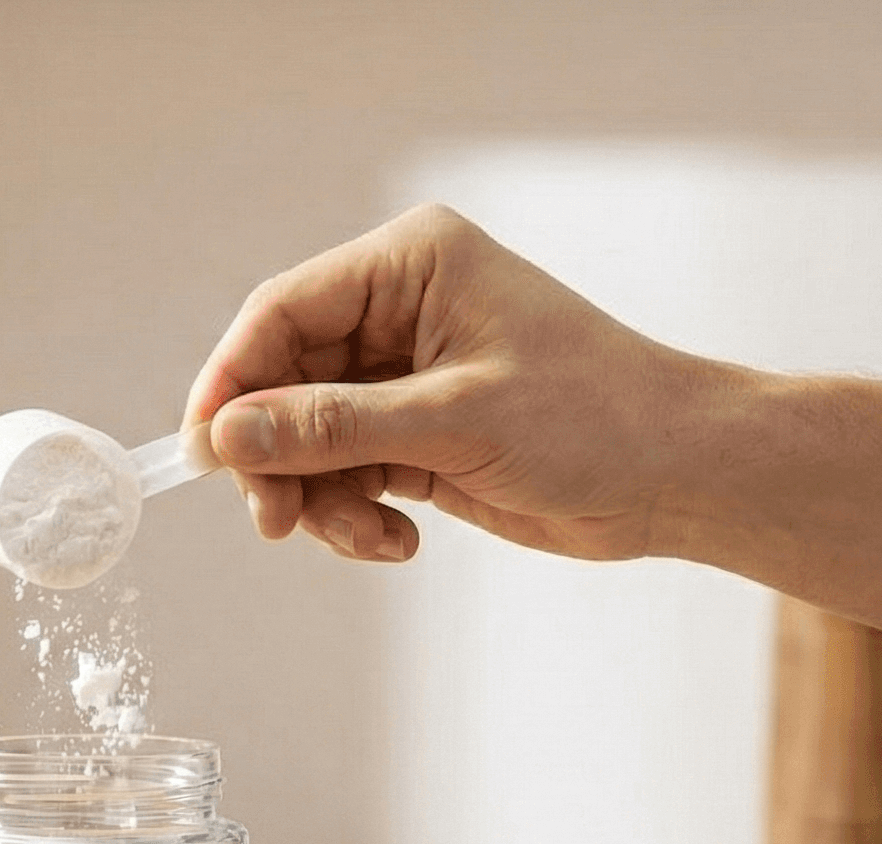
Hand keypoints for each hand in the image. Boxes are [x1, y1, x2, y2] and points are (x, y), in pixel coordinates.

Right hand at [185, 205, 712, 564]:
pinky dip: (353, 515)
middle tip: (276, 521)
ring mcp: (406, 375)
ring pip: (307, 438)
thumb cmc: (592, 419)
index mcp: (411, 265)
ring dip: (319, 498)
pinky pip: (344, 475)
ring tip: (365, 537)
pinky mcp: (416, 433)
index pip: (283, 312)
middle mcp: (400, 311)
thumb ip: (330, 428)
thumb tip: (229, 434)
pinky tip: (398, 541)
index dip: (232, 381)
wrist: (676, 475)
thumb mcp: (450, 422)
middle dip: (277, 456)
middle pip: (283, 381)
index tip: (205, 453)